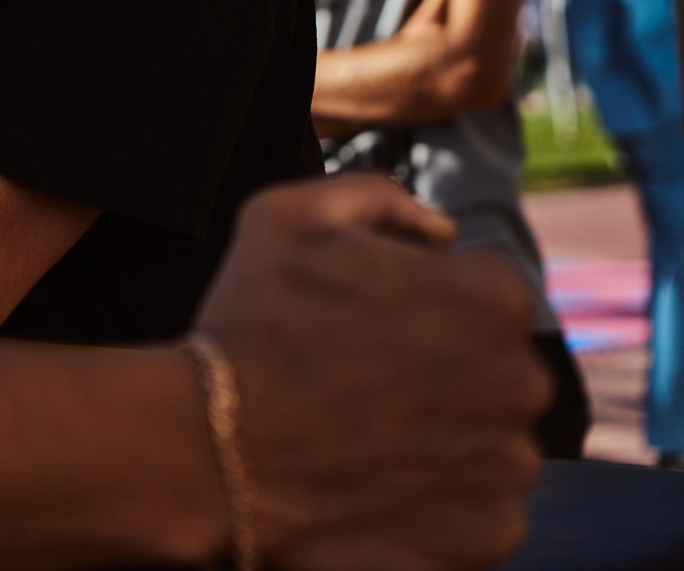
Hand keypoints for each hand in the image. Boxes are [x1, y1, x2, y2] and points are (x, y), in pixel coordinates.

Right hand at [192, 176, 545, 570]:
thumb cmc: (248, 327)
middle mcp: (522, 383)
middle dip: (441, 369)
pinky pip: (478, 507)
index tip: (367, 322)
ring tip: (361, 432)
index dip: (420, 300)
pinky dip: (437, 499)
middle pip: (494, 366)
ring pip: (490, 438)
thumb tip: (439, 228)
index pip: (483, 289)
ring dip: (443, 434)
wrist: (209, 451)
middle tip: (359, 378)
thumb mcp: (286, 216)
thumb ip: (377, 196)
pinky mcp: (490, 535)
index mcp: (492, 297)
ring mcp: (509, 466)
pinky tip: (373, 479)